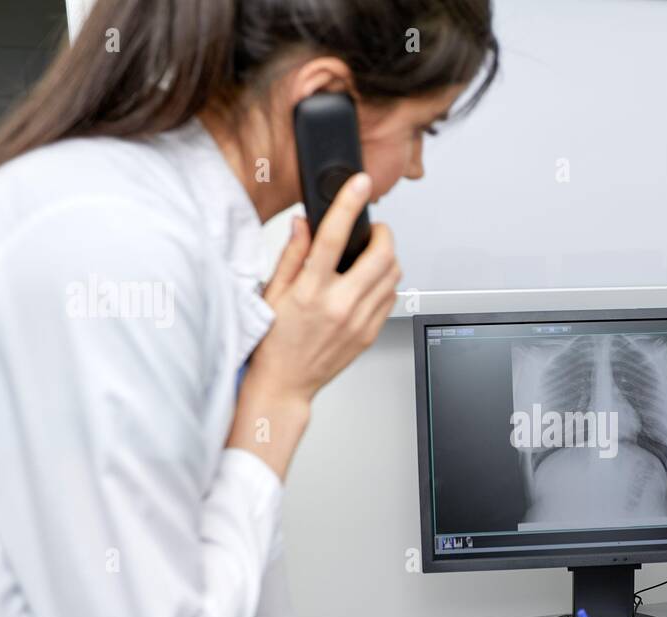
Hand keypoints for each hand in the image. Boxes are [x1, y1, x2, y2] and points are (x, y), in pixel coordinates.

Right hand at [227, 173, 400, 479]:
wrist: (285, 384)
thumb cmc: (274, 342)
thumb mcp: (273, 293)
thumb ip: (292, 255)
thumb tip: (305, 223)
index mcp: (310, 290)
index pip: (335, 237)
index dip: (350, 203)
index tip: (360, 183)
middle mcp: (339, 305)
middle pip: (382, 255)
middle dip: (384, 234)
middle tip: (373, 230)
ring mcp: (359, 321)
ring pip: (394, 276)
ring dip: (388, 258)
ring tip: (370, 256)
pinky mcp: (369, 334)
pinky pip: (391, 298)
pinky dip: (387, 283)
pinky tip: (369, 283)